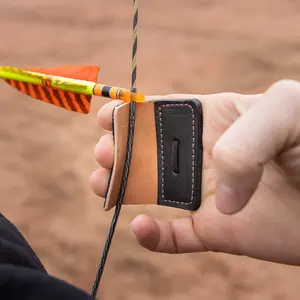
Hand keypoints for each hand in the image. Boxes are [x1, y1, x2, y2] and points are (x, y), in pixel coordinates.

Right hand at [89, 80, 299, 265]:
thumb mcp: (284, 111)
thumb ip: (243, 140)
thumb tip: (219, 193)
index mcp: (214, 119)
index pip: (163, 112)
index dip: (132, 113)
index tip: (107, 117)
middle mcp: (204, 156)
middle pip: (149, 152)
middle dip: (120, 151)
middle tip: (103, 153)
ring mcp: (206, 194)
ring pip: (153, 193)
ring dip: (122, 188)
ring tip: (102, 182)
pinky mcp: (215, 231)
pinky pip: (176, 236)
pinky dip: (154, 237)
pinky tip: (139, 228)